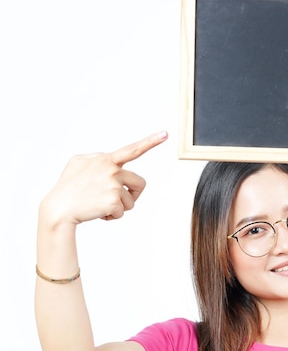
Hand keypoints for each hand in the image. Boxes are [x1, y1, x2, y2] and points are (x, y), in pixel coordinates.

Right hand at [41, 131, 167, 224]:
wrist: (59, 208)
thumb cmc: (68, 187)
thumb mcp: (78, 163)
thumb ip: (98, 159)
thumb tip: (110, 160)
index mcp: (106, 159)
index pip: (132, 149)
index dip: (150, 141)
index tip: (165, 134)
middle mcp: (112, 169)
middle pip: (139, 184)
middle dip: (132, 194)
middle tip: (117, 200)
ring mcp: (113, 184)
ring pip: (131, 201)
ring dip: (119, 207)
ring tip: (100, 205)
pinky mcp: (113, 200)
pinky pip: (122, 212)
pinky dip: (112, 216)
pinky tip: (98, 212)